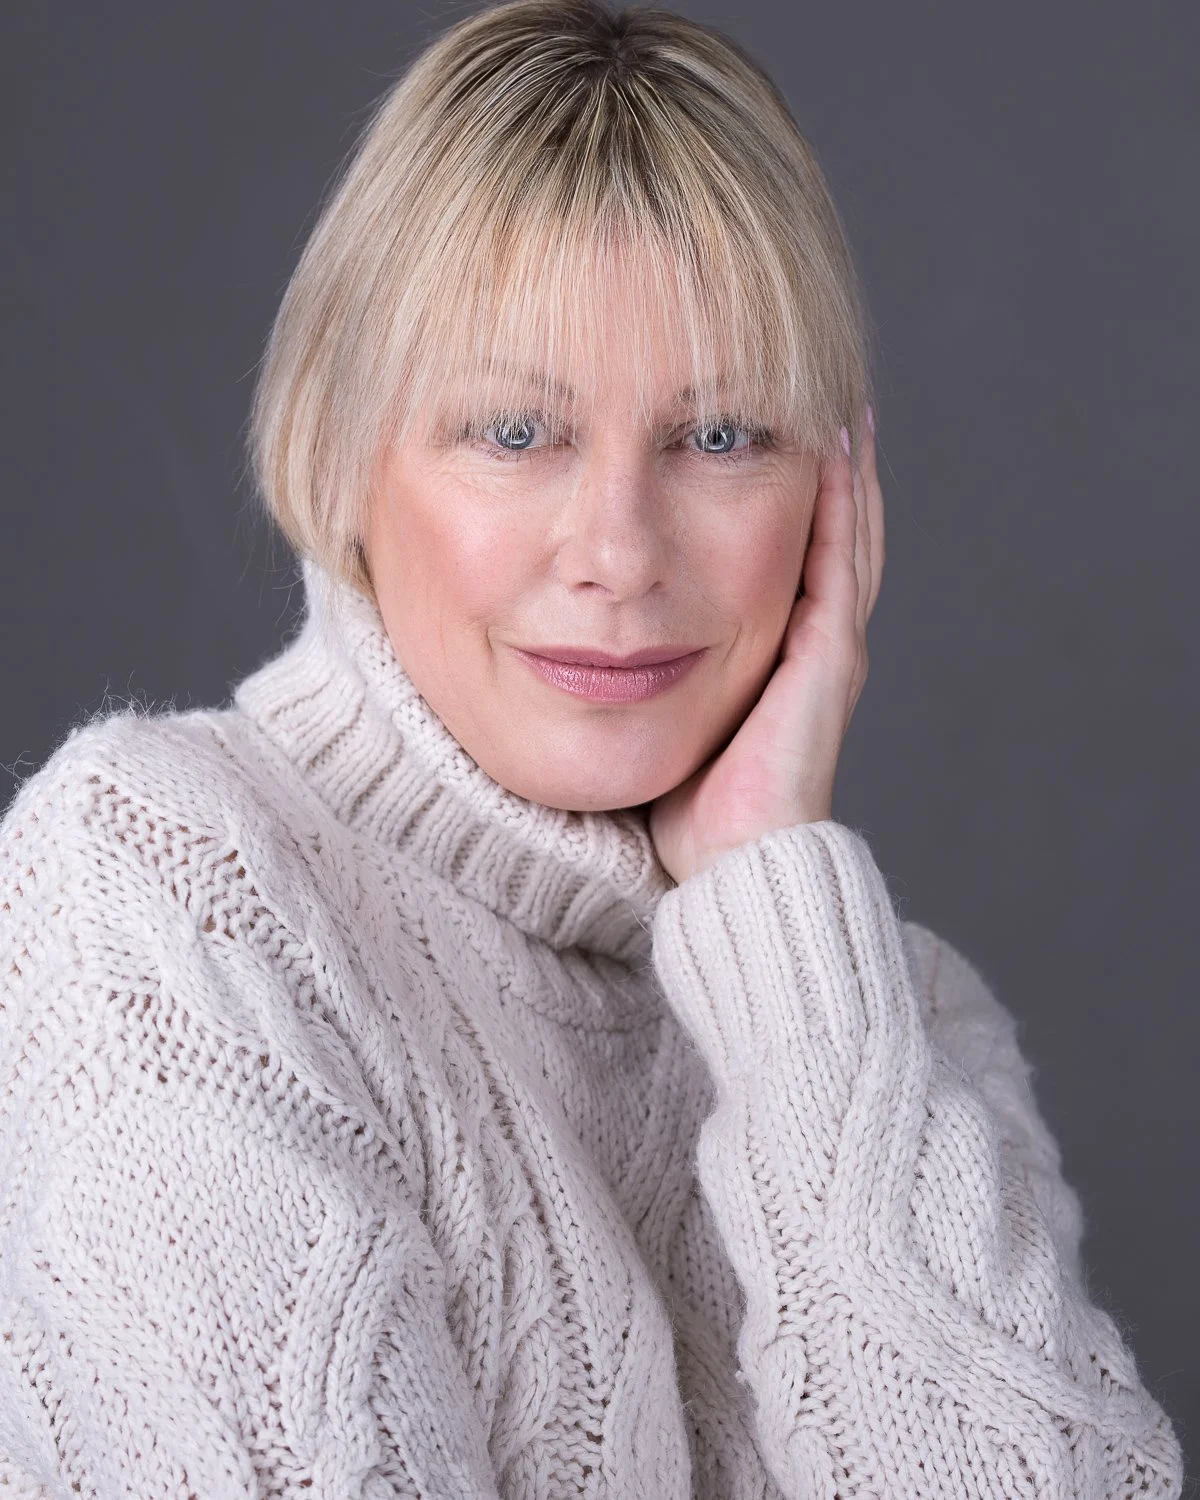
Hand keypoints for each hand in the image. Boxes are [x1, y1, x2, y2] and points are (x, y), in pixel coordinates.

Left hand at [648, 419, 884, 884]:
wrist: (731, 864)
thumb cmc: (690, 811)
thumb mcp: (667, 723)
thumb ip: (649, 679)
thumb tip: (591, 649)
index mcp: (782, 660)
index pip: (799, 561)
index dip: (798, 504)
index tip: (774, 443)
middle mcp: (817, 646)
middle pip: (838, 538)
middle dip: (834, 474)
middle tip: (821, 404)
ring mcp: (830, 649)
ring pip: (849, 539)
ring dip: (846, 473)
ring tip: (838, 411)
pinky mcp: (828, 656)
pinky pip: (838, 561)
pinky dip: (840, 504)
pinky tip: (831, 450)